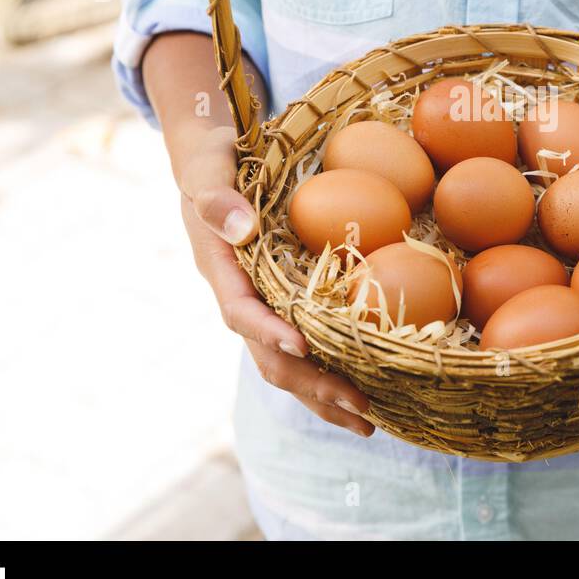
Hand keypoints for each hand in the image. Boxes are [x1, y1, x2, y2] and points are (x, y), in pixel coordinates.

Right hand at [177, 125, 373, 436]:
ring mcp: (258, 305)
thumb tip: (240, 227)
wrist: (212, 159)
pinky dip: (331, 370)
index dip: (268, 332)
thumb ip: (216, 195)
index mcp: (219, 267)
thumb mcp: (208, 165)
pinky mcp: (278, 304)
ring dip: (324, 394)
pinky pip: (303, 345)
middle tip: (360, 406)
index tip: (302, 347)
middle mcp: (238, 295)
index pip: (240, 311)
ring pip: (285, 363)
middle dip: (312, 385)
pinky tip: (369, 385)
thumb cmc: (214, 157)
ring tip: (369, 421)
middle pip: (269, 354)